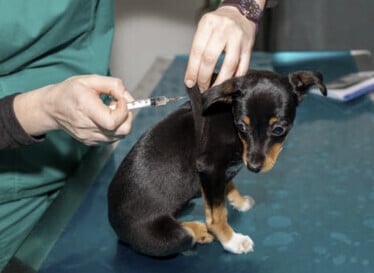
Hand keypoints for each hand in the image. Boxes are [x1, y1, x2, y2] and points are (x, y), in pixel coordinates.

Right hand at [14, 75, 133, 144]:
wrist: (52, 108)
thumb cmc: (70, 92)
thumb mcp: (90, 80)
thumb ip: (113, 85)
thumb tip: (128, 97)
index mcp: (86, 109)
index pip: (113, 121)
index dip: (124, 110)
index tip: (120, 99)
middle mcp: (87, 127)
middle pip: (121, 131)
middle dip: (127, 117)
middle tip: (118, 105)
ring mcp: (89, 137)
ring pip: (119, 136)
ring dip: (121, 122)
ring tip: (110, 110)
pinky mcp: (91, 142)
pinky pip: (112, 138)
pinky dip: (115, 128)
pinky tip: (105, 118)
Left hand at [185, 6, 256, 91]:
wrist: (240, 13)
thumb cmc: (219, 25)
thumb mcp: (205, 30)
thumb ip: (200, 50)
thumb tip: (193, 77)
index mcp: (208, 24)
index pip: (197, 51)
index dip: (192, 70)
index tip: (190, 83)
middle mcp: (223, 29)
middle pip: (210, 58)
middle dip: (204, 77)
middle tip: (202, 88)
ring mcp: (238, 37)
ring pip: (229, 65)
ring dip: (220, 81)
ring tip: (214, 89)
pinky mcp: (249, 46)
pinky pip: (243, 67)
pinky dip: (235, 78)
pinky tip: (228, 84)